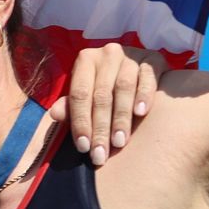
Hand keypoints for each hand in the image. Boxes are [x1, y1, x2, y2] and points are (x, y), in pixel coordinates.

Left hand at [53, 43, 161, 165]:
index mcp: (85, 60)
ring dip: (121, 118)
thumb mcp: (86, 93)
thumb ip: (71, 106)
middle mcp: (107, 54)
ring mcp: (131, 55)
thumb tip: (55, 114)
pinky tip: (141, 113)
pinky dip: (144, 95)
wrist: (137, 65)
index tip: (83, 148)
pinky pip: (148, 77)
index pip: (80, 94)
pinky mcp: (153, 59)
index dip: (80, 122)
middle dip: (100, 128)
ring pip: (124, 88)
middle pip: (101, 95)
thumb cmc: (105, 85)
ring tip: (119, 142)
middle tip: (101, 153)